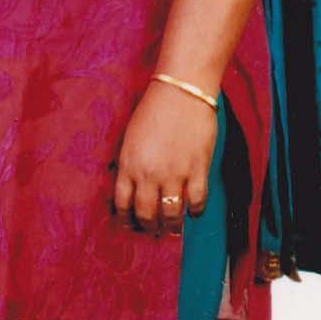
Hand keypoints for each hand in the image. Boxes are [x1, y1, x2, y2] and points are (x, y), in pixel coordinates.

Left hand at [113, 80, 217, 234]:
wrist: (182, 90)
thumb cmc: (154, 108)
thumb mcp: (130, 137)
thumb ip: (130, 163)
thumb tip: (132, 186)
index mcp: (129, 165)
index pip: (122, 205)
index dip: (126, 220)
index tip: (131, 225)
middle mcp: (149, 174)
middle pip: (146, 215)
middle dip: (149, 226)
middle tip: (154, 229)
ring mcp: (174, 174)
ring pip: (171, 215)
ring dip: (171, 226)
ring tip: (173, 227)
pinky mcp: (198, 170)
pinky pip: (196, 203)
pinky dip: (195, 211)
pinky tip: (193, 210)